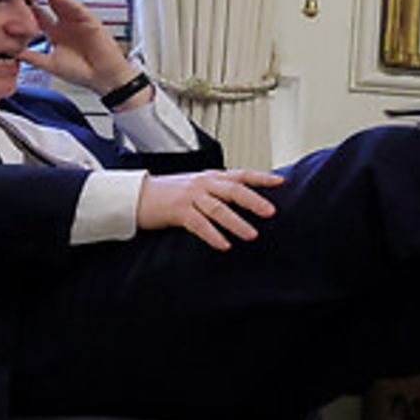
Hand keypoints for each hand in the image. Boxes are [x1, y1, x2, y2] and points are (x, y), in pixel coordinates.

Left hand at [17, 0, 143, 99]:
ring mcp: (75, 20)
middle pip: (45, 3)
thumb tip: (11, 52)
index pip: (35, 17)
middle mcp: (63, 24)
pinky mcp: (87, 19)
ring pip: (59, 1)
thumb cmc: (81, 73)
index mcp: (53, 34)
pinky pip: (74, 6)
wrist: (104, 77)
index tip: (7, 1)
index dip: (22, 9)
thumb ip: (32, 57)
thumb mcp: (50, 65)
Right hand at [138, 169, 283, 249]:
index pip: (240, 174)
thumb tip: (244, 199)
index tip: (280, 181)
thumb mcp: (198, 187)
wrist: (138, 196)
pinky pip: (199, 224)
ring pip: (218, 208)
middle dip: (254, 200)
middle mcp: (203, 183)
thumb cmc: (170, 193)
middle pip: (233, 190)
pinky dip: (213, 235)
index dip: (261, 177)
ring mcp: (190, 196)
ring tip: (251, 234)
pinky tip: (224, 244)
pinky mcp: (178, 211)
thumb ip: (219, 191)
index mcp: (211, 176)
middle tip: (271, 212)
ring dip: (236, 222)